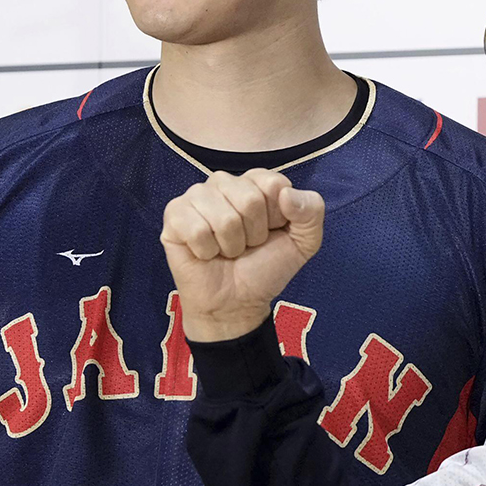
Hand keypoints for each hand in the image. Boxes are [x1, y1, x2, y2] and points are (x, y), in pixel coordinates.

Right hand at [161, 169, 324, 340]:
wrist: (236, 303)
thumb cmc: (264, 268)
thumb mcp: (304, 242)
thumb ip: (311, 210)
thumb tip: (285, 194)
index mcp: (255, 181)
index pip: (274, 184)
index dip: (277, 217)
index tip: (271, 233)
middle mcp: (224, 182)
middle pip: (249, 199)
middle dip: (254, 234)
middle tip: (246, 246)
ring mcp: (196, 196)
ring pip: (223, 217)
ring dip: (231, 245)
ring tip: (227, 251)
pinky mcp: (173, 216)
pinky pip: (196, 230)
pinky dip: (207, 251)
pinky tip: (206, 254)